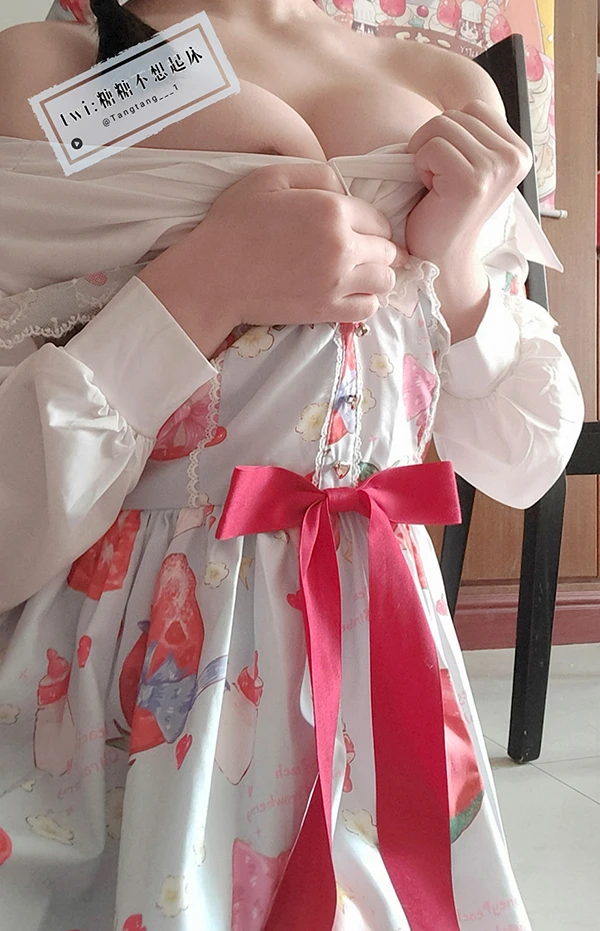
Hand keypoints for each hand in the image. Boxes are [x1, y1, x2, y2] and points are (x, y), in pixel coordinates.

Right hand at [139, 162, 404, 355]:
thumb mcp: (271, 177)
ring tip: (358, 273)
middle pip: (388, 250)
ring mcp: (337, 282)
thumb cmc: (235, 223)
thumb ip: (316, 174)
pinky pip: (368, 308)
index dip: (369, 223)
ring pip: (385, 281)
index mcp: (332, 210)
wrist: (213, 277)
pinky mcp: (327, 310)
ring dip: (377, 275)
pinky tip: (348, 293)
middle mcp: (342, 247)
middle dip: (377, 249)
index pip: (378, 219)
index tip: (356, 229)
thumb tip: (345, 188)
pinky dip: (365, 301)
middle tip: (358, 251)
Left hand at [405, 99, 532, 265]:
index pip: (473, 107)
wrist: (443, 257)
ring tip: (434, 183)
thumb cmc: (447, 211)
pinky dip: (420, 165)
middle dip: (434, 141)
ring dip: (425, 153)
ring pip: (442, 127)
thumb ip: (473, 136)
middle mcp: (513, 157)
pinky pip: (432, 147)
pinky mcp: (473, 181)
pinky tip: (430, 191)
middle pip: (457, 114)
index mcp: (518, 151)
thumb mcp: (470, 165)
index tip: (448, 165)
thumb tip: (453, 104)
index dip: (449, 131)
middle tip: (438, 178)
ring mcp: (495, 169)